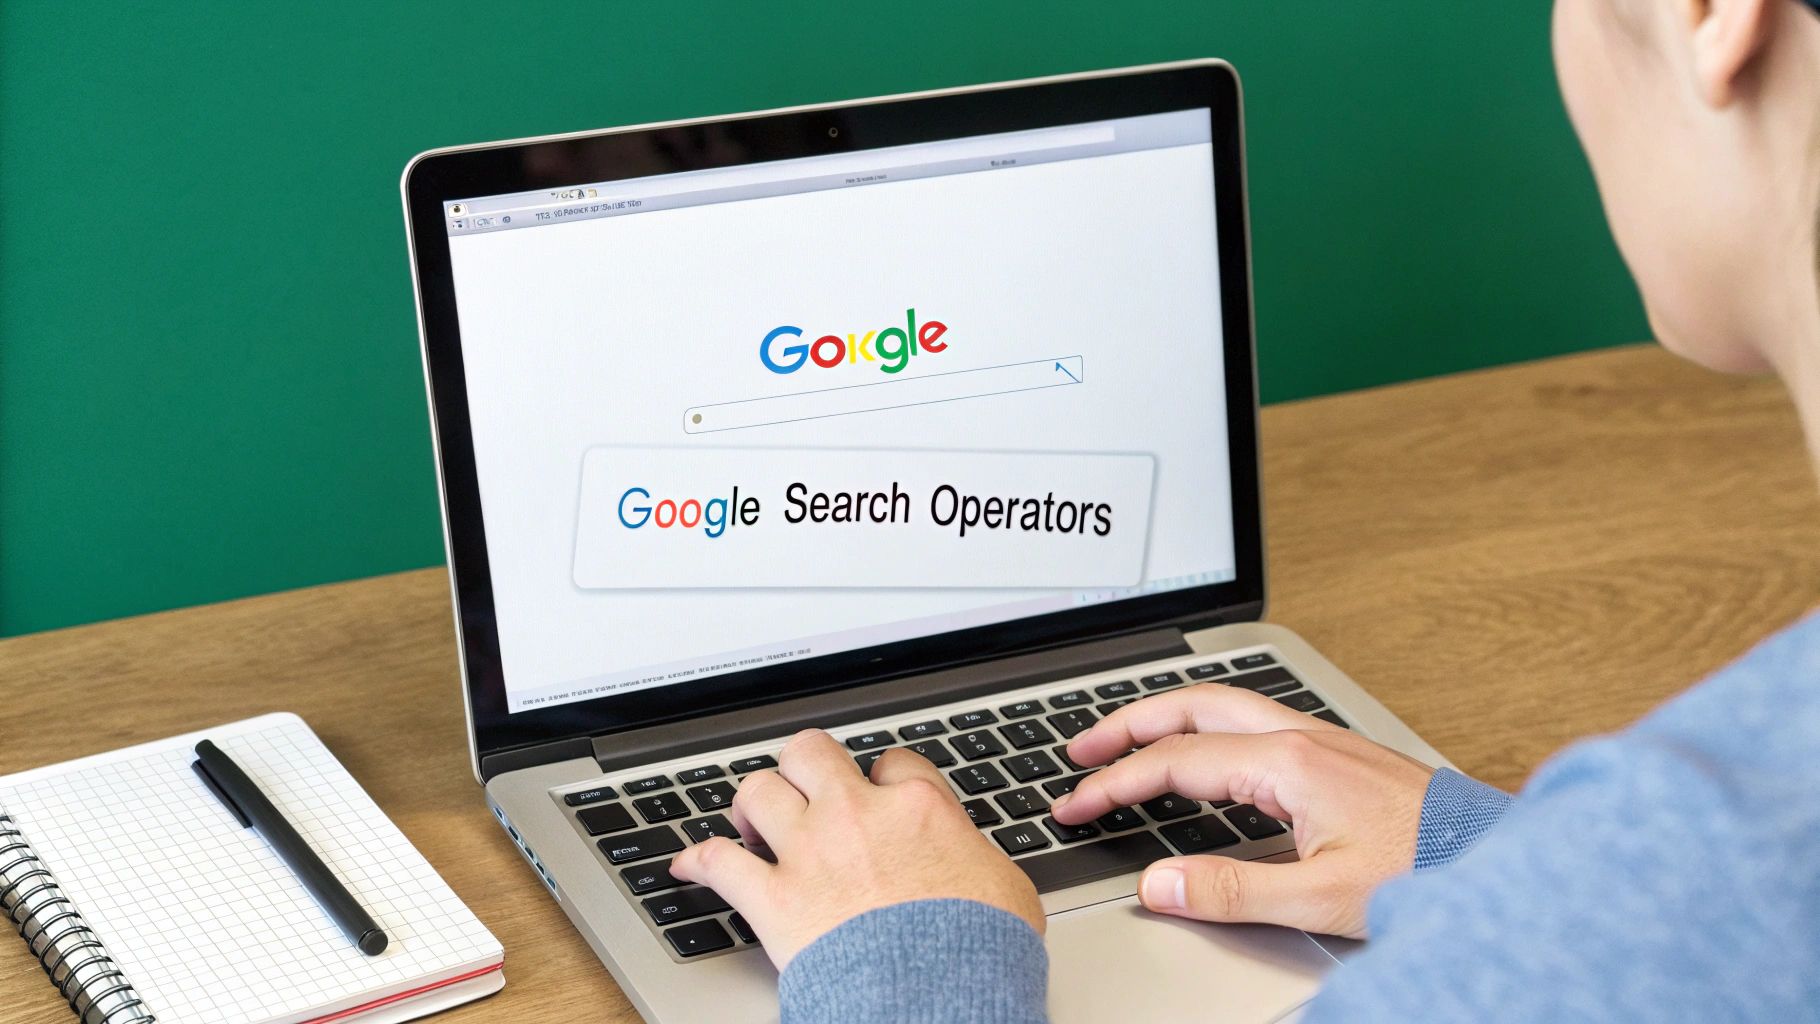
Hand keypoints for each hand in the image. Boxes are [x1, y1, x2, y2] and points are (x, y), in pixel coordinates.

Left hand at [669, 729, 1043, 969]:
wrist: (939, 995)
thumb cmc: (978, 948)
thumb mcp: (1004, 885)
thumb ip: (974, 854)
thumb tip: (971, 856)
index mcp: (916, 807)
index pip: (891, 763)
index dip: (883, 777)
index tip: (879, 794)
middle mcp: (855, 816)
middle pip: (812, 753)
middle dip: (806, 765)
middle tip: (807, 788)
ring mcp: (810, 852)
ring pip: (759, 791)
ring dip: (754, 803)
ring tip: (755, 820)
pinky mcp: (774, 899)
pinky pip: (718, 864)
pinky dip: (698, 862)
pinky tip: (687, 864)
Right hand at [1050, 684, 1433, 938]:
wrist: (1498, 859)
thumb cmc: (1426, 871)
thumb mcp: (1319, 897)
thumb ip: (1231, 891)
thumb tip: (1158, 883)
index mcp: (1288, 763)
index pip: (1176, 761)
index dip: (1115, 783)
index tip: (1074, 804)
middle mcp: (1301, 737)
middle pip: (1192, 706)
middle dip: (1127, 724)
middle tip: (1079, 749)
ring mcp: (1320, 739)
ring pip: (1223, 705)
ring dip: (1166, 717)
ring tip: (1126, 741)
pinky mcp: (1335, 753)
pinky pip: (1251, 721)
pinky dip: (1204, 728)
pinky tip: (1203, 756)